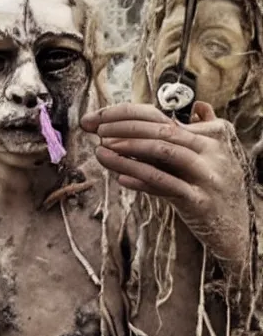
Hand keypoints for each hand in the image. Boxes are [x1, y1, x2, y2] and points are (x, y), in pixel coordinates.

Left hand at [81, 102, 251, 263]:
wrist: (241, 229)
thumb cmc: (218, 189)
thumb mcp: (214, 156)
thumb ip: (203, 131)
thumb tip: (199, 106)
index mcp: (209, 135)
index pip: (159, 115)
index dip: (123, 113)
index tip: (95, 118)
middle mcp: (210, 150)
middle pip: (160, 130)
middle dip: (121, 127)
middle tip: (95, 131)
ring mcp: (207, 175)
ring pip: (163, 153)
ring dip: (128, 150)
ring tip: (101, 150)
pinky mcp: (200, 201)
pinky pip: (166, 186)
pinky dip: (141, 179)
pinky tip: (120, 177)